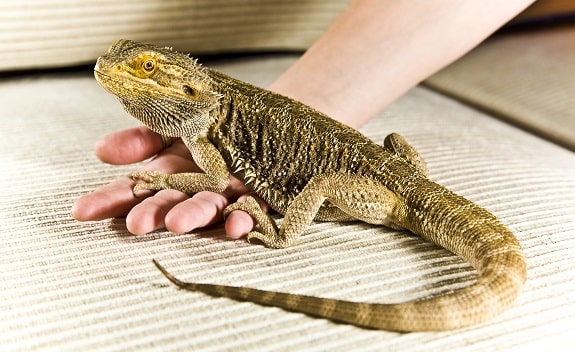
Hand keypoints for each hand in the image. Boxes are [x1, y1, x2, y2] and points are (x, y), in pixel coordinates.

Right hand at [72, 126, 267, 237]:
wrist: (264, 118)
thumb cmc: (213, 122)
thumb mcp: (172, 124)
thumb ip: (141, 138)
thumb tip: (100, 151)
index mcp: (173, 171)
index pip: (137, 188)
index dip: (111, 198)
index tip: (83, 211)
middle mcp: (198, 187)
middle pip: (171, 202)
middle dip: (153, 213)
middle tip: (135, 225)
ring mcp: (229, 195)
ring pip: (209, 208)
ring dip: (193, 217)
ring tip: (176, 224)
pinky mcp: (261, 198)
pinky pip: (254, 210)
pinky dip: (244, 219)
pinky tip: (236, 226)